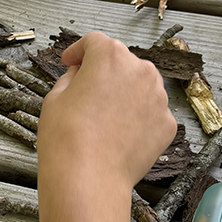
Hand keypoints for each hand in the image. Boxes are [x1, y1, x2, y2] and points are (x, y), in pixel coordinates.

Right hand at [38, 33, 176, 190]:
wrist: (88, 179)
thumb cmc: (67, 140)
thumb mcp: (55, 98)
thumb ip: (71, 78)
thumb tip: (80, 76)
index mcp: (110, 56)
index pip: (94, 42)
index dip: (78, 51)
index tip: (72, 61)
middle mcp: (140, 71)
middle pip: (121, 63)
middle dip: (104, 73)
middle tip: (86, 92)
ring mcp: (158, 98)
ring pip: (139, 87)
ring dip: (123, 95)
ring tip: (103, 118)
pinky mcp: (167, 124)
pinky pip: (150, 113)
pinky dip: (137, 119)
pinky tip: (118, 134)